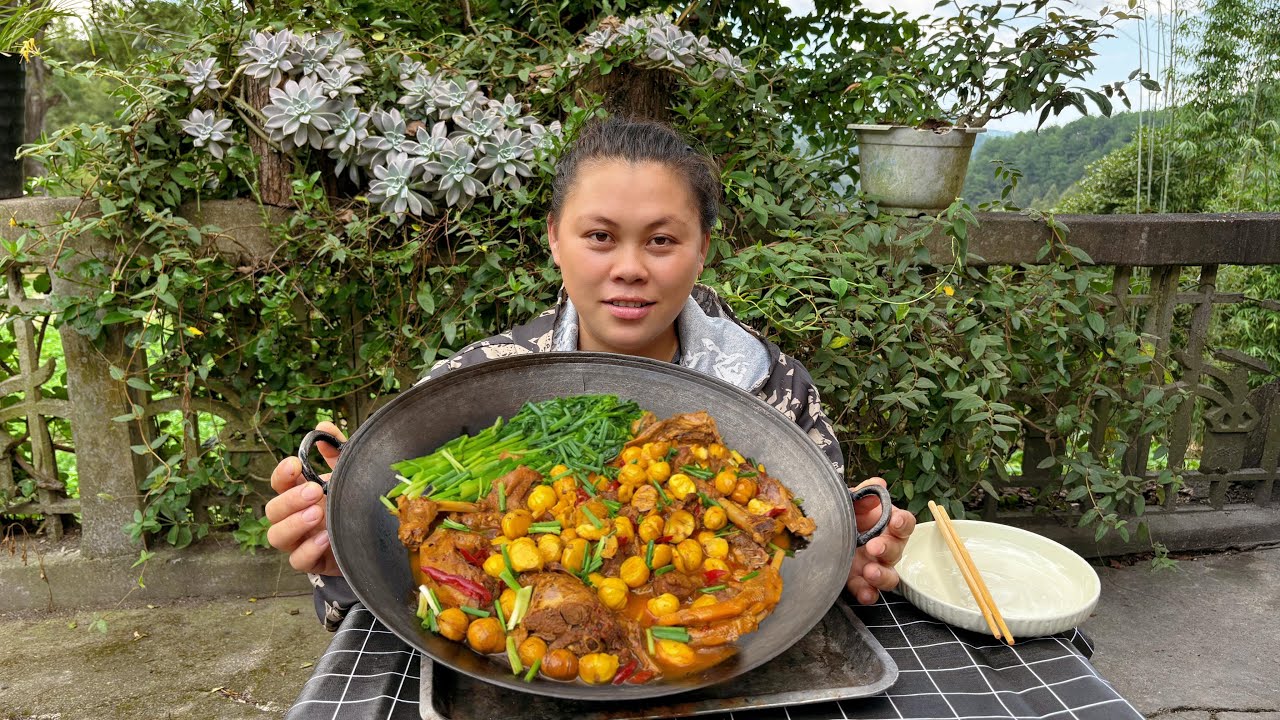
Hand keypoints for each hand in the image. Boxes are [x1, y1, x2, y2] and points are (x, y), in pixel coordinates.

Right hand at [265, 421, 344, 575]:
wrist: (367, 540)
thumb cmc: (349, 504)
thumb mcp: (345, 475)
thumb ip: (336, 450)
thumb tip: (323, 426)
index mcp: (298, 494)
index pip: (279, 483)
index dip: (282, 474)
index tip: (295, 464)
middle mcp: (293, 517)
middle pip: (272, 510)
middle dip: (290, 499)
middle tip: (314, 490)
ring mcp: (299, 541)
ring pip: (277, 536)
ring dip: (294, 523)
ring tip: (317, 513)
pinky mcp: (311, 563)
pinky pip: (298, 561)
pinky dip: (308, 549)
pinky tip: (326, 537)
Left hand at [847, 477, 914, 604]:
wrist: (821, 530)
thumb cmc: (843, 512)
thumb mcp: (850, 500)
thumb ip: (863, 494)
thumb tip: (878, 484)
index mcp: (887, 524)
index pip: (904, 523)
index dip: (903, 523)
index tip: (894, 522)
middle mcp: (886, 546)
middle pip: (897, 550)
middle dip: (887, 548)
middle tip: (874, 546)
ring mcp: (874, 566)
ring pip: (889, 576)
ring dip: (882, 576)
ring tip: (870, 572)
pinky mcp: (859, 582)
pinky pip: (870, 592)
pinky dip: (869, 594)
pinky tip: (865, 594)